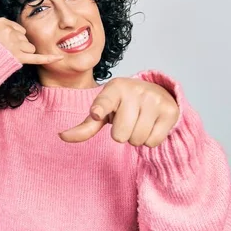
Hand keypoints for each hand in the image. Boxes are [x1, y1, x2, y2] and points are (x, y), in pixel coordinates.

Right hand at [0, 0, 62, 64]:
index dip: (12, 37)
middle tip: (3, 51)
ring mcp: (14, 46)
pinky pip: (37, 58)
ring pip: (30, 48)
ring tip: (8, 57)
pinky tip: (60, 57)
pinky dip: (49, 58)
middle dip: (18, 45)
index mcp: (3, 22)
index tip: (1, 43)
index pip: (18, 29)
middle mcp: (10, 32)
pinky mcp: (18, 59)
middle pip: (25, 39)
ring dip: (23, 54)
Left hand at [59, 78, 179, 146]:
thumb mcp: (104, 112)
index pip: (105, 102)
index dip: (100, 109)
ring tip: (139, 122)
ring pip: (137, 140)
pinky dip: (150, 140)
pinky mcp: (170, 110)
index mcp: (115, 88)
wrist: (157, 93)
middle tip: (128, 121)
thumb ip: (85, 126)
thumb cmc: (123, 105)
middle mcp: (135, 90)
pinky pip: (153, 141)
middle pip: (120, 136)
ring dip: (136, 137)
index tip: (96, 113)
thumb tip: (61, 136)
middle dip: (123, 134)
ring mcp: (154, 99)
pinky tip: (151, 125)